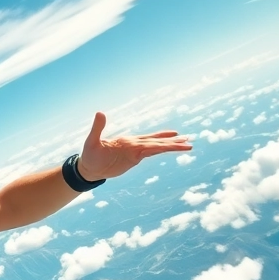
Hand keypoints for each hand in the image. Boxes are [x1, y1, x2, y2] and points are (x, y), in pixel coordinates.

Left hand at [76, 112, 190, 180]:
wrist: (88, 167)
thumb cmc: (89, 155)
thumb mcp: (92, 141)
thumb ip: (97, 128)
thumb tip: (100, 112)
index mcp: (128, 142)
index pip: (150, 142)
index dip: (164, 140)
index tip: (177, 137)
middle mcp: (134, 145)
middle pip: (158, 144)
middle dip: (173, 144)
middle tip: (190, 142)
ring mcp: (135, 151)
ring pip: (157, 148)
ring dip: (171, 146)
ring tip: (187, 145)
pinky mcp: (134, 159)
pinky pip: (151, 153)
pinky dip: (161, 151)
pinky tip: (170, 149)